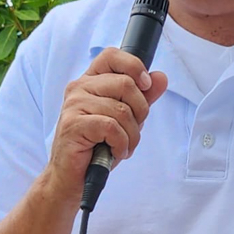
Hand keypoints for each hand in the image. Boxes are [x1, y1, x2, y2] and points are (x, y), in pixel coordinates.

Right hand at [44, 48, 167, 202]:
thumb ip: (142, 98)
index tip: (146, 86)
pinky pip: (112, 127)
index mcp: (90, 82)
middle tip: (133, 130)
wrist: (72, 178)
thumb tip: (160, 77)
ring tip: (123, 146)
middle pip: (126, 83)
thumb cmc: (97, 147)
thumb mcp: (125, 120)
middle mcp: (79, 88)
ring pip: (122, 110)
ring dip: (131, 135)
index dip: (134, 67)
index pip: (112, 56)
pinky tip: (114, 151)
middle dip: (140, 111)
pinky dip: (121, 144)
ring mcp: (74, 105)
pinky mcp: (74, 125)